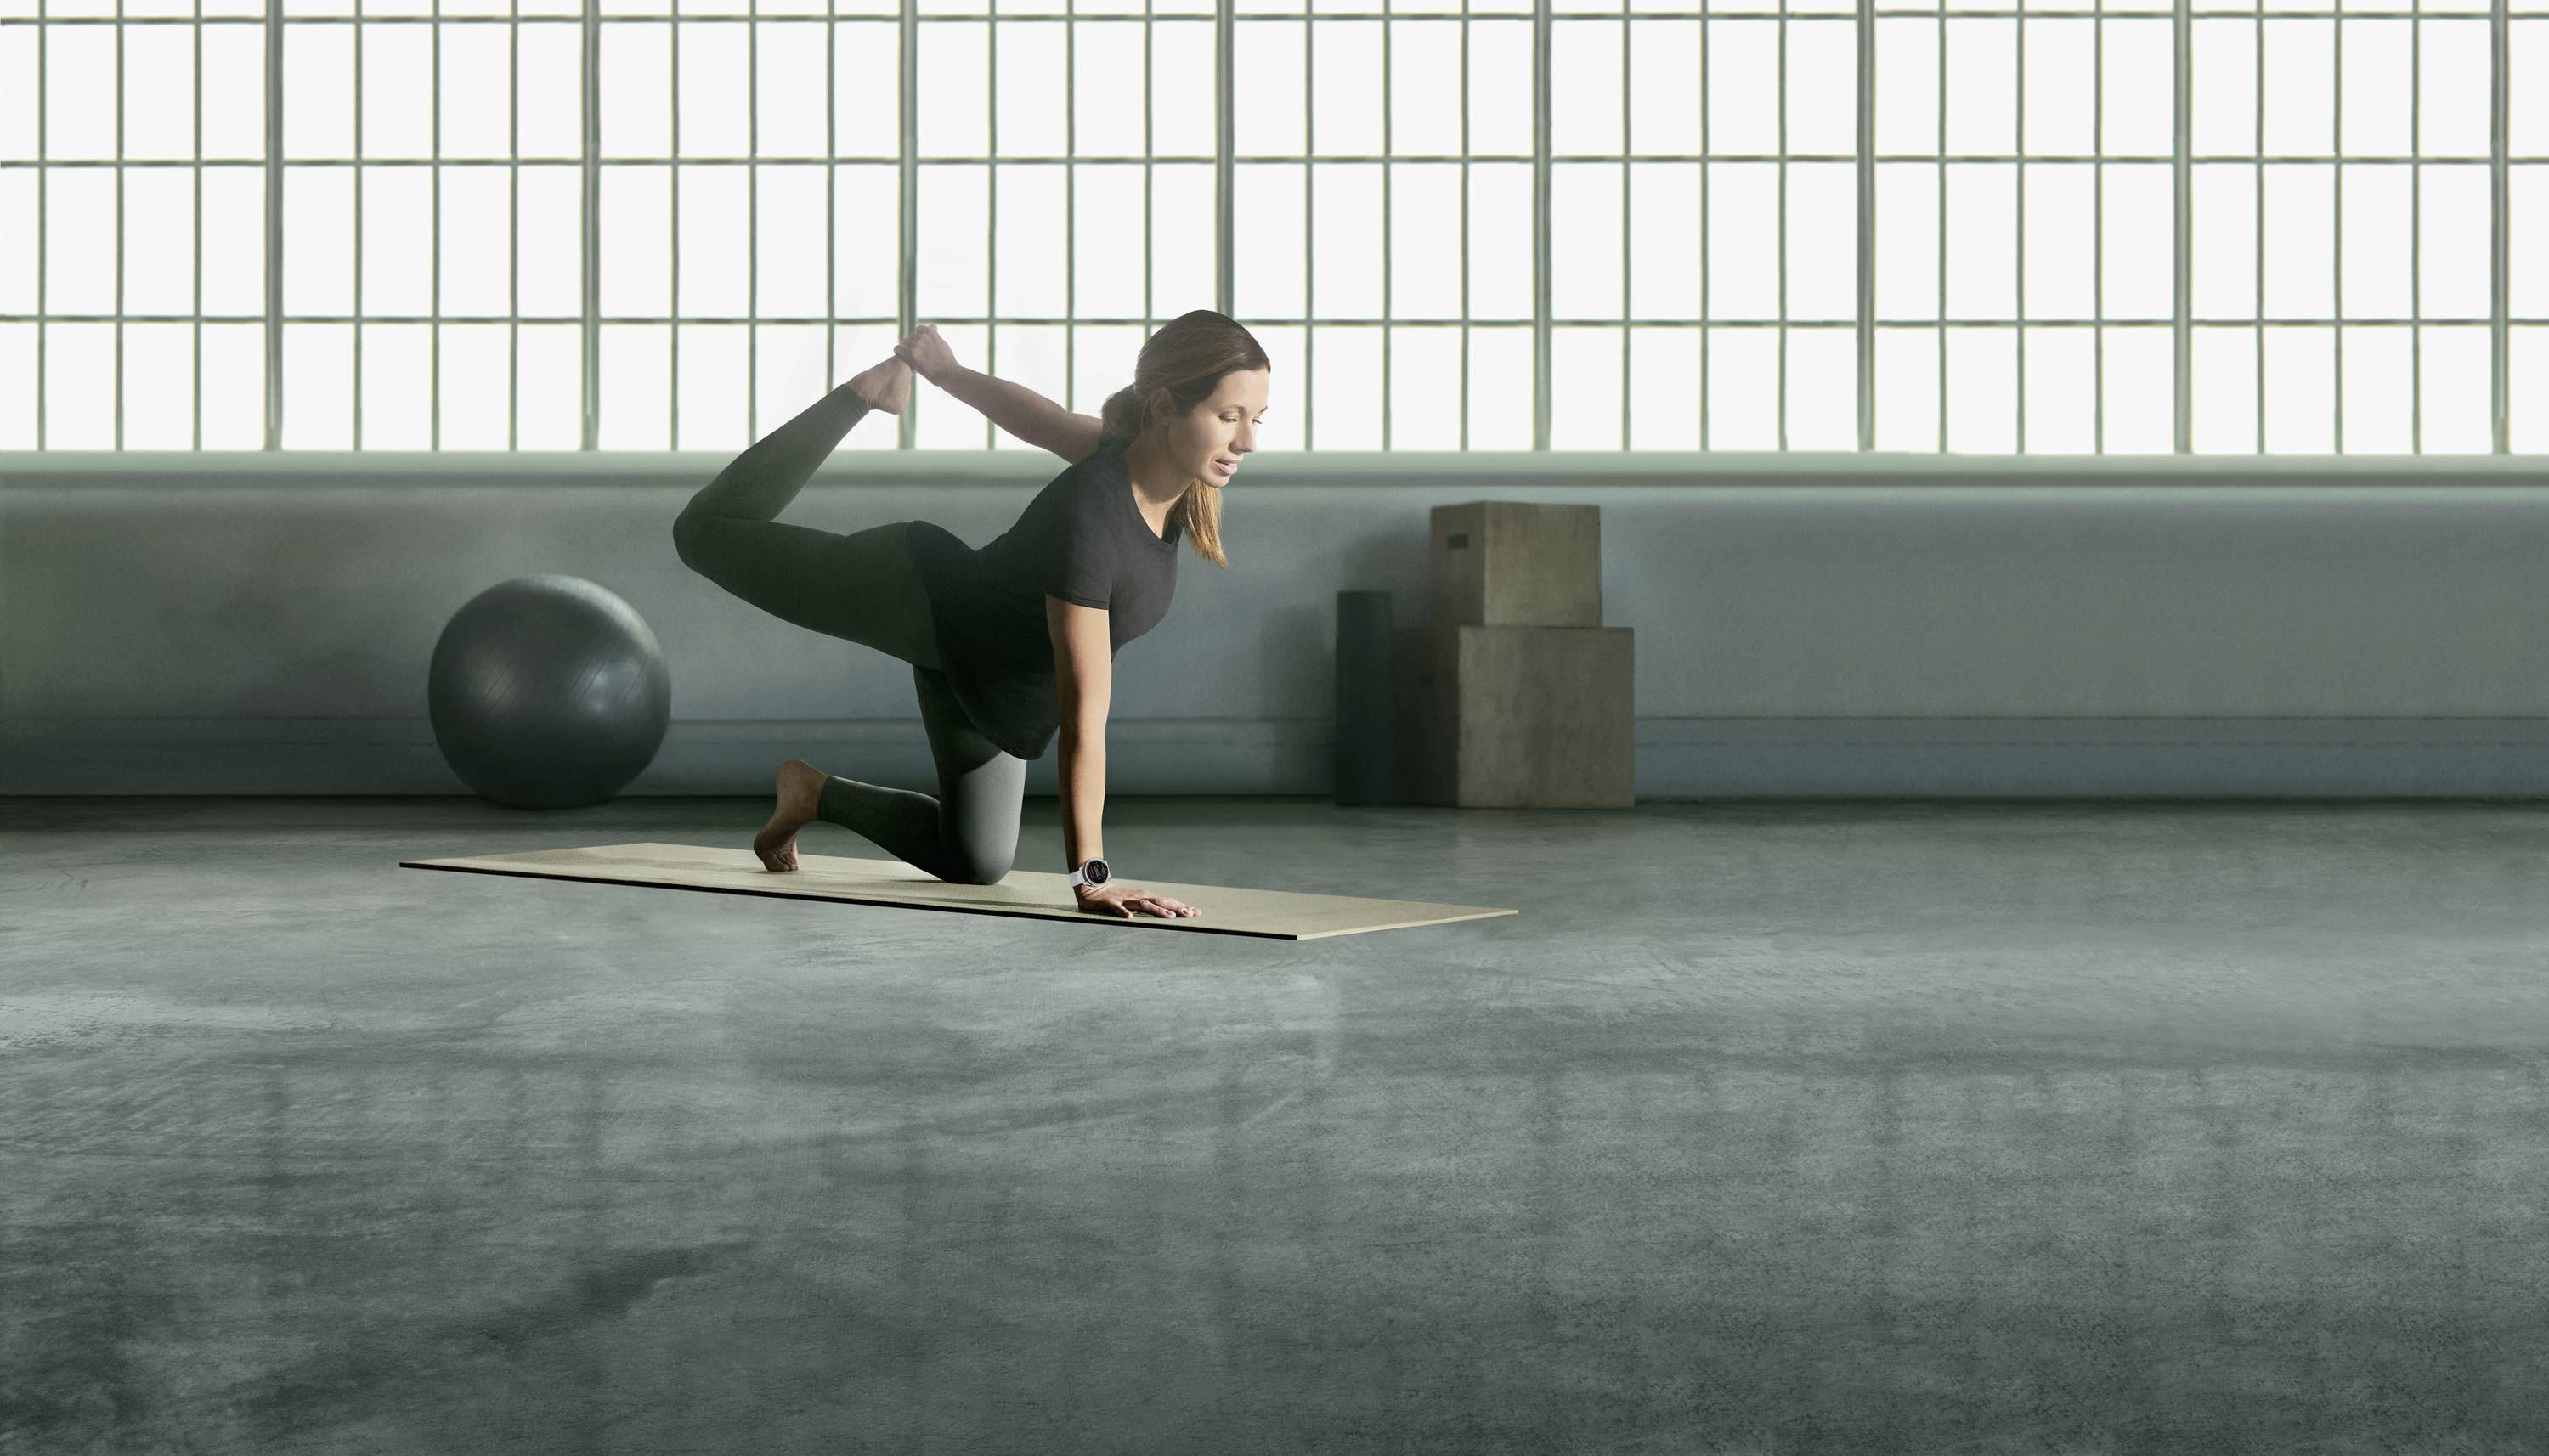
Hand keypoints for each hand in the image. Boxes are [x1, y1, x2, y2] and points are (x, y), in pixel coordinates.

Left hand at [893, 325, 959, 384]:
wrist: (948, 373)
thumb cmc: (947, 360)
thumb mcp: (942, 342)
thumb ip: (935, 334)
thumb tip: (932, 327)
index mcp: (931, 332)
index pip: (918, 329)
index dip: (918, 337)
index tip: (919, 344)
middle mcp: (923, 336)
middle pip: (910, 336)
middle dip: (911, 344)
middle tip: (914, 354)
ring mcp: (916, 345)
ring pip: (904, 342)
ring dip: (905, 349)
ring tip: (909, 357)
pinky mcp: (911, 354)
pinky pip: (898, 349)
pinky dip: (898, 352)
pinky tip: (902, 357)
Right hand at [1074, 881, 1199, 918]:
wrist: (1095, 890)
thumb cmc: (1120, 898)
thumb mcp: (1138, 902)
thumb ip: (1152, 907)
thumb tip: (1171, 914)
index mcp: (1146, 897)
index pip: (1168, 901)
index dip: (1182, 907)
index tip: (1196, 913)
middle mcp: (1139, 896)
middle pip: (1161, 902)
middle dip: (1176, 908)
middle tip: (1190, 915)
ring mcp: (1126, 899)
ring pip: (1144, 905)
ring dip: (1158, 910)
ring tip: (1170, 917)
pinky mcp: (1112, 903)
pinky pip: (1118, 908)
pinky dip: (1124, 913)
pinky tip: (1130, 918)